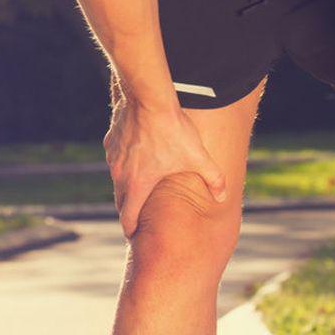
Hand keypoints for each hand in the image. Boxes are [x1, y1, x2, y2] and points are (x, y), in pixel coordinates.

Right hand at [104, 95, 227, 239]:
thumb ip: (213, 179)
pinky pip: (116, 158)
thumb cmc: (173, 130)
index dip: (132, 230)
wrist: (149, 98)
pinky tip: (136, 155)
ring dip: (126, 185)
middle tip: (138, 219)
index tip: (135, 236)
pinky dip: (124, 162)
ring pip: (117, 178)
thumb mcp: (198, 157)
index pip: (128, 217)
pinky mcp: (111, 140)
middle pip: (120, 201)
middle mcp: (120, 175)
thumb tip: (224, 196)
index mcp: (138, 185)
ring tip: (140, 185)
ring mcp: (113, 157)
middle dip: (129, 211)